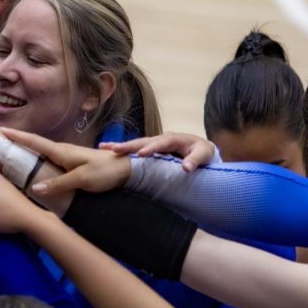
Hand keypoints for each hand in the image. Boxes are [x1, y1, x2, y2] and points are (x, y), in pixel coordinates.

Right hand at [0, 128, 130, 196]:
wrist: (125, 170)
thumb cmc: (105, 172)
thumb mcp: (81, 179)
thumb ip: (58, 183)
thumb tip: (34, 188)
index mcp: (61, 151)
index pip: (34, 141)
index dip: (17, 136)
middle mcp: (62, 151)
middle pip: (34, 145)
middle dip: (16, 142)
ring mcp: (67, 157)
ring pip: (41, 153)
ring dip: (26, 151)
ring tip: (9, 152)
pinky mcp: (72, 165)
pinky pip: (49, 160)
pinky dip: (37, 160)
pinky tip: (33, 166)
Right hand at [100, 131, 216, 172]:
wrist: (202, 150)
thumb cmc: (203, 152)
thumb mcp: (204, 155)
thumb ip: (196, 160)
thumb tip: (186, 168)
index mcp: (173, 139)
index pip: (160, 143)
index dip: (150, 148)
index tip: (141, 154)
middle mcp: (161, 139)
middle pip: (142, 141)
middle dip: (128, 145)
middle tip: (112, 149)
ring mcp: (154, 144)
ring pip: (136, 144)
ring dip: (120, 147)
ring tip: (103, 148)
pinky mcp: (151, 150)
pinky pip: (136, 150)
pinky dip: (123, 151)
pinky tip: (109, 153)